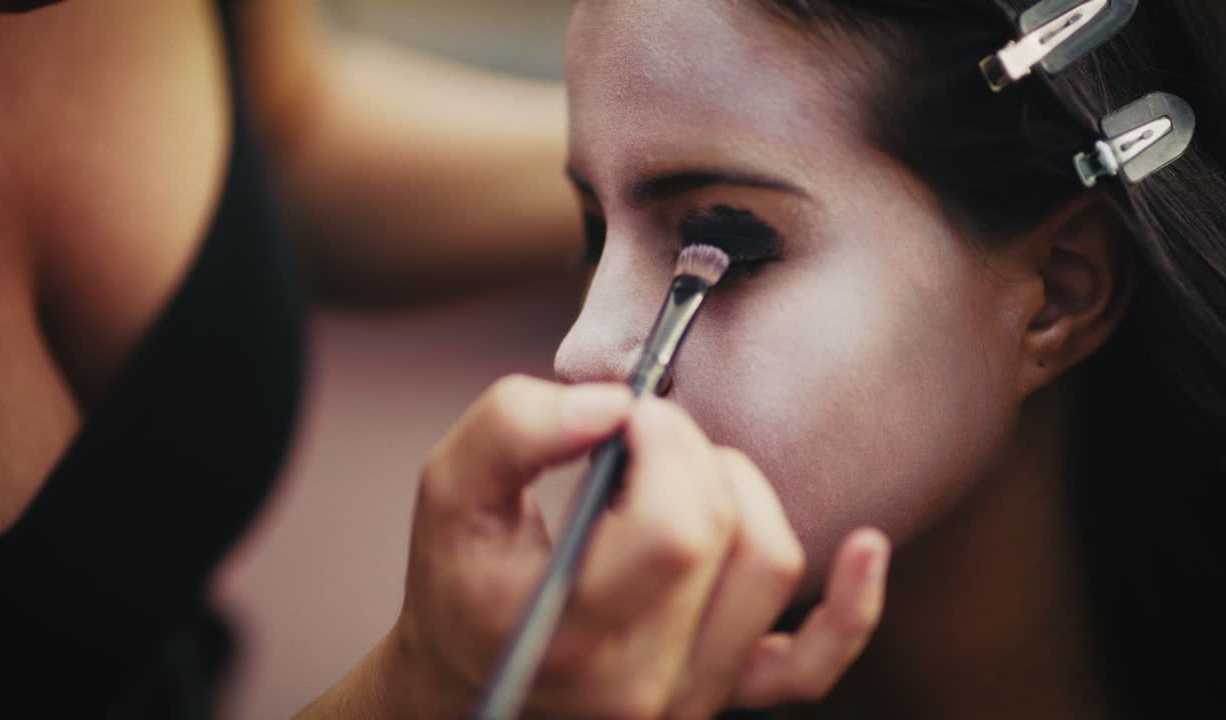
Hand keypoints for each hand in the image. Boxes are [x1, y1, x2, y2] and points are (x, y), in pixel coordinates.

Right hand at [351, 375, 890, 718]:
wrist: (464, 689)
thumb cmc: (460, 586)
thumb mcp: (449, 493)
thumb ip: (513, 430)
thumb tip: (613, 404)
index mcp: (573, 634)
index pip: (677, 527)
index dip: (664, 446)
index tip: (627, 417)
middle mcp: (642, 684)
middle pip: (726, 533)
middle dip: (689, 452)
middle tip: (639, 434)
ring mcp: (691, 699)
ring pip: (771, 566)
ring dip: (738, 492)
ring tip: (676, 478)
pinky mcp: (722, 698)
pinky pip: (811, 665)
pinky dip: (851, 607)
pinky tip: (866, 549)